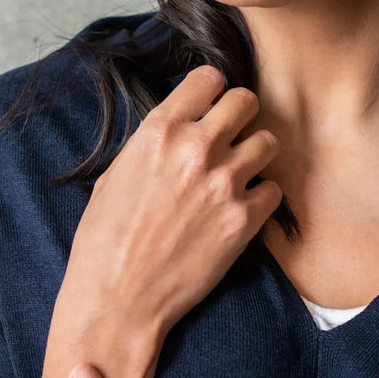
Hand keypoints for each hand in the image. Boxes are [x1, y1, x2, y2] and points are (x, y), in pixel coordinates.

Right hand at [60, 66, 282, 335]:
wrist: (117, 298)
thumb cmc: (104, 241)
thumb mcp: (114, 175)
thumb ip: (152, 146)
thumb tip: (174, 134)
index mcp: (159, 131)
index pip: (208, 78)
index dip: (212, 92)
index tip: (209, 108)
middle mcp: (196, 148)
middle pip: (247, 101)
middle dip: (241, 117)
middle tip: (230, 139)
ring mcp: (224, 182)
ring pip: (268, 143)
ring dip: (255, 157)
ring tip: (237, 177)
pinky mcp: (244, 220)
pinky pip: (273, 191)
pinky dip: (261, 199)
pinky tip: (241, 211)